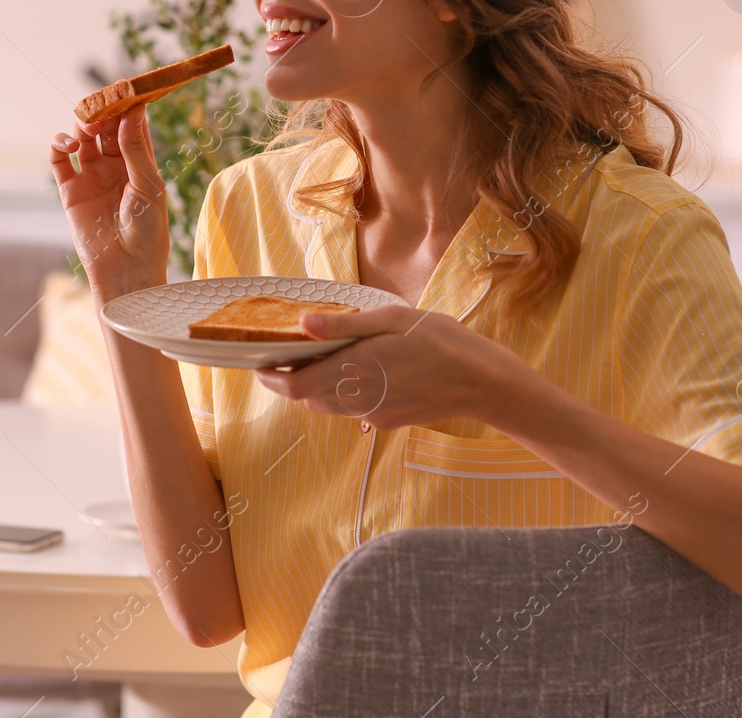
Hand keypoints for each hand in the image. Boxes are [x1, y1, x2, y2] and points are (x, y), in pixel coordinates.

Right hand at [50, 106, 168, 299]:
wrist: (126, 270)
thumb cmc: (147, 231)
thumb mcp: (148, 186)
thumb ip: (135, 149)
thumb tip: (131, 112)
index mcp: (140, 162)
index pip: (132, 124)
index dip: (127, 105)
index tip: (124, 89)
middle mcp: (115, 165)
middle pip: (105, 126)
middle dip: (102, 112)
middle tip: (101, 107)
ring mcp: (91, 176)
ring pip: (82, 137)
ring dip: (82, 124)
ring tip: (86, 128)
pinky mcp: (70, 189)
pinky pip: (59, 160)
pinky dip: (58, 144)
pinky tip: (68, 144)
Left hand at [252, 305, 521, 429]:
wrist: (481, 381)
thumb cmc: (439, 340)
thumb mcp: (390, 319)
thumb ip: (342, 325)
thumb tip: (302, 323)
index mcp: (353, 371)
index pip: (294, 386)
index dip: (272, 378)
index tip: (261, 363)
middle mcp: (357, 399)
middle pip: (309, 398)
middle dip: (294, 381)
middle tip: (292, 354)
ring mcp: (373, 414)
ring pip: (330, 406)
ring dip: (320, 388)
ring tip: (326, 360)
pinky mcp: (389, 422)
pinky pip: (355, 410)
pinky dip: (347, 394)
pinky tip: (366, 371)